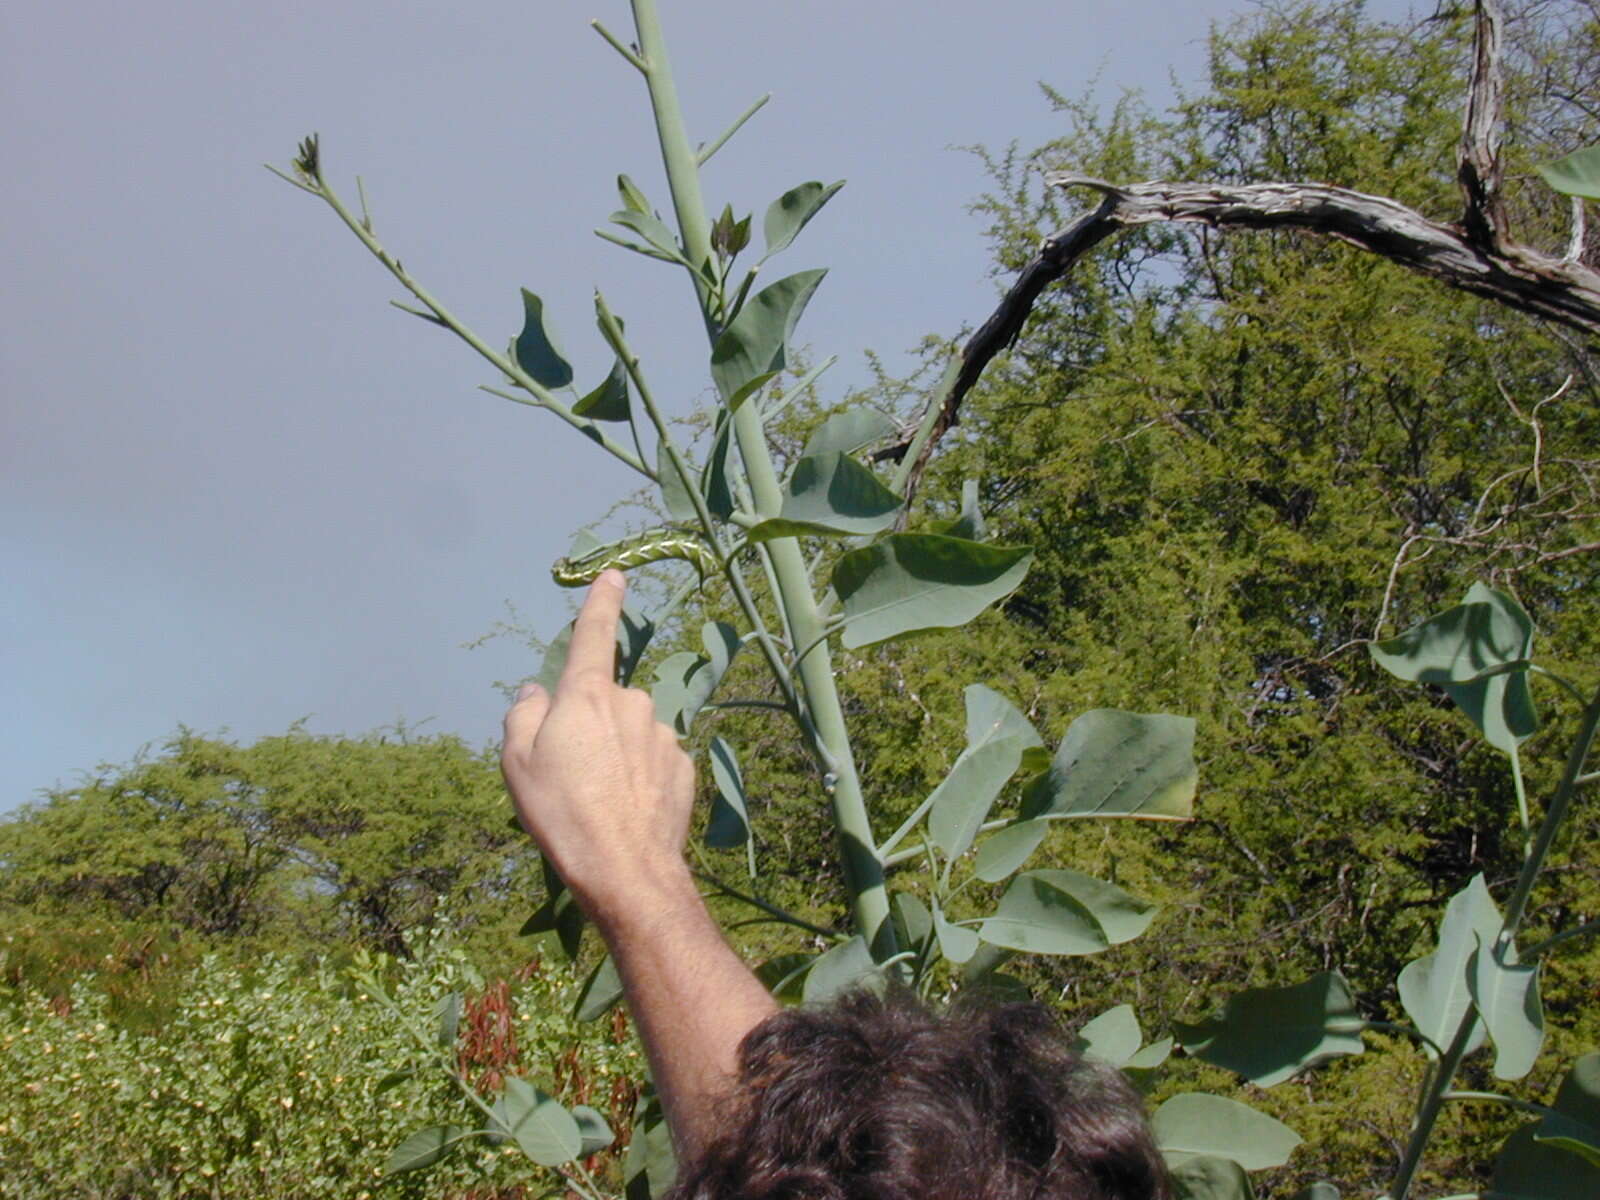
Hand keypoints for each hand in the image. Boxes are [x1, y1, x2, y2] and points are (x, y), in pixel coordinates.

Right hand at [501, 569, 695, 925]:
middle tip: (571, 773)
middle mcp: (632, 704)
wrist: (625, 870)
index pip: (594, 635)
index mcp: (587, 696)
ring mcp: (663, 735)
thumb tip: (537, 691)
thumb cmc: (561, 813)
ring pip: (631, 733)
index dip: (602, 602)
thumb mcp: (518, 763)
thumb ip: (524, 714)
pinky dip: (639, 777)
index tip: (614, 575)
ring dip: (616, 754)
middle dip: (590, 725)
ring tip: (599, 799)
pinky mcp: (684, 767)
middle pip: (604, 701)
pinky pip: (653, 761)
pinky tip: (627, 809)